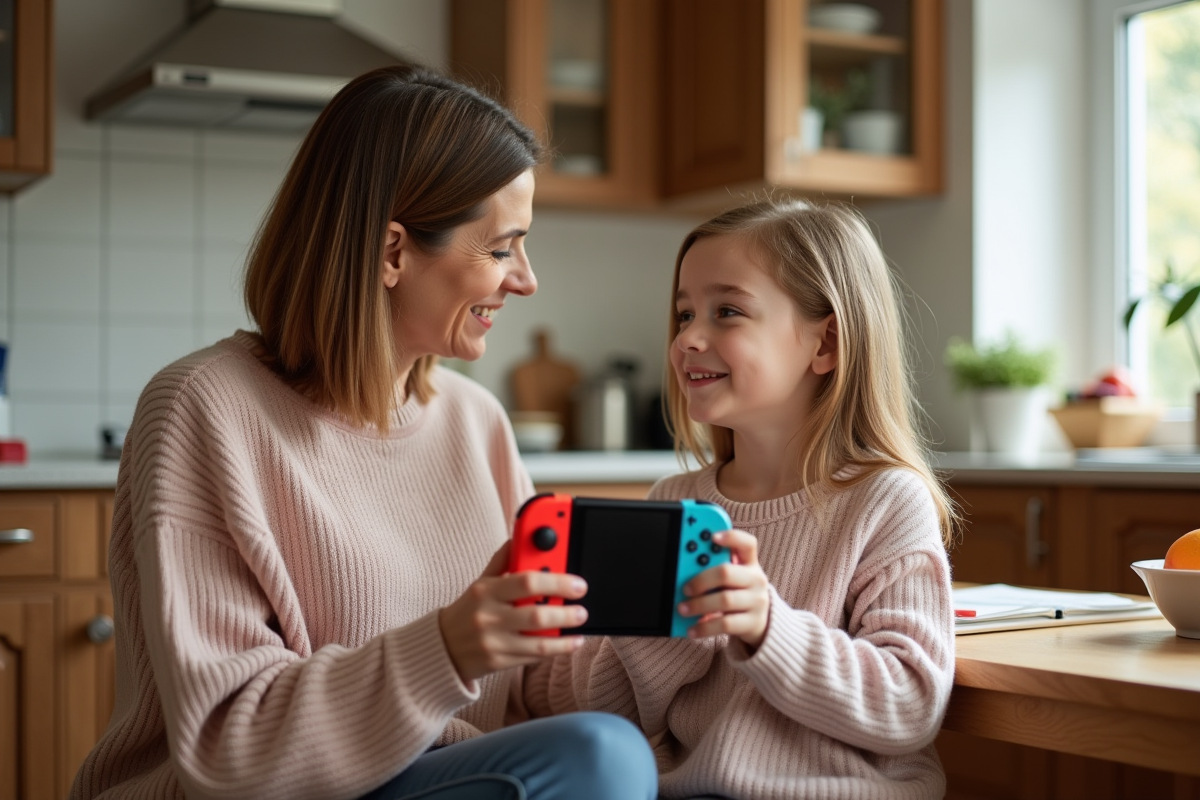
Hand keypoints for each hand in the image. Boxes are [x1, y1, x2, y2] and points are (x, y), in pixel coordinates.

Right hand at [439, 542, 589, 683]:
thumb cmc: (468, 610)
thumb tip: (521, 535)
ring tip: (580, 623)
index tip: (576, 583)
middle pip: (536, 614)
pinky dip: (557, 649)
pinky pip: (534, 656)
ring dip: (565, 633)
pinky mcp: (499, 662)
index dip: (556, 581)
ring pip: (538, 640)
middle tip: (582, 606)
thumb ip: (503, 560)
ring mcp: (494, 642)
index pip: (526, 582)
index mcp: (486, 591)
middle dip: (565, 611)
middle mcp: (488, 617)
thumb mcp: (480, 582)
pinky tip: (571, 643)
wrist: (442, 648)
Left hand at [676, 529, 770, 650]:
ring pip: (724, 600)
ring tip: (683, 609)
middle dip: (701, 580)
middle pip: (727, 572)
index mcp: (749, 563)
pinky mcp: (752, 623)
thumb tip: (683, 570)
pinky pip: (725, 624)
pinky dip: (705, 627)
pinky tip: (692, 629)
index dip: (731, 537)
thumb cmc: (738, 593)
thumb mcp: (732, 578)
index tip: (712, 536)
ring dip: (699, 605)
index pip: (747, 543)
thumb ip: (714, 569)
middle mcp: (756, 580)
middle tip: (684, 588)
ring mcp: (757, 602)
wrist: (760, 622)